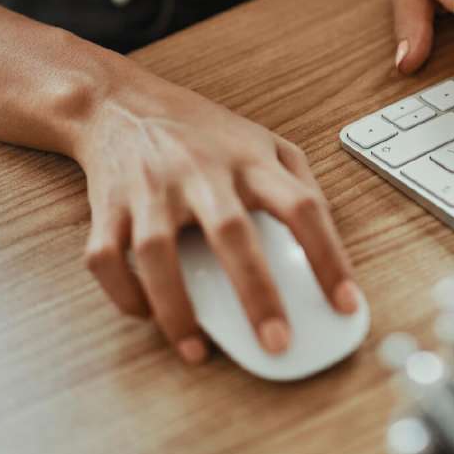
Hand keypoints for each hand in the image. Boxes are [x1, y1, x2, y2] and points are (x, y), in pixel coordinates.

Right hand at [73, 69, 356, 364]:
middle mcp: (201, 173)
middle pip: (232, 233)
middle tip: (277, 343)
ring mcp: (151, 189)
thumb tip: (328, 243)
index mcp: (251, 161)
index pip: (302, 208)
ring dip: (177, 309)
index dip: (329, 257)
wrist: (120, 102)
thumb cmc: (202, 132)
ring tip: (197, 351)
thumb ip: (300, 183)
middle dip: (257, 294)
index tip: (346, 304)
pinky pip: (107, 258)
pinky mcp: (108, 206)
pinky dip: (124, 294)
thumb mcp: (264, 140)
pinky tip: (148, 315)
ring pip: (158, 253)